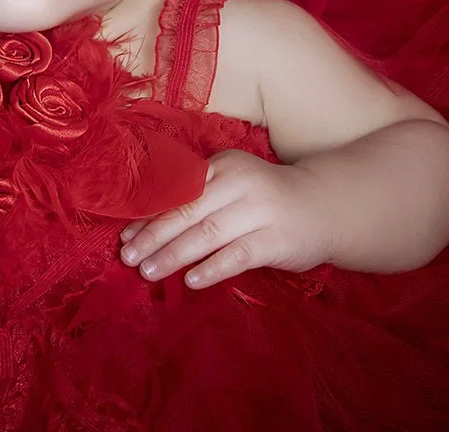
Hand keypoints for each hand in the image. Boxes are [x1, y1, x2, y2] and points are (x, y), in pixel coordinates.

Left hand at [118, 149, 332, 288]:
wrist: (324, 207)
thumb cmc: (265, 200)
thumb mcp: (232, 187)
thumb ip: (198, 200)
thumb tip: (146, 229)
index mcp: (223, 166)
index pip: (177, 192)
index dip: (148, 215)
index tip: (124, 236)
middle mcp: (239, 183)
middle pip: (187, 212)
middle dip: (154, 237)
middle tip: (129, 257)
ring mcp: (260, 211)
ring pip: (207, 234)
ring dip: (174, 255)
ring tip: (149, 272)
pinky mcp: (276, 239)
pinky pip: (237, 256)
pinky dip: (211, 268)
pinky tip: (190, 281)